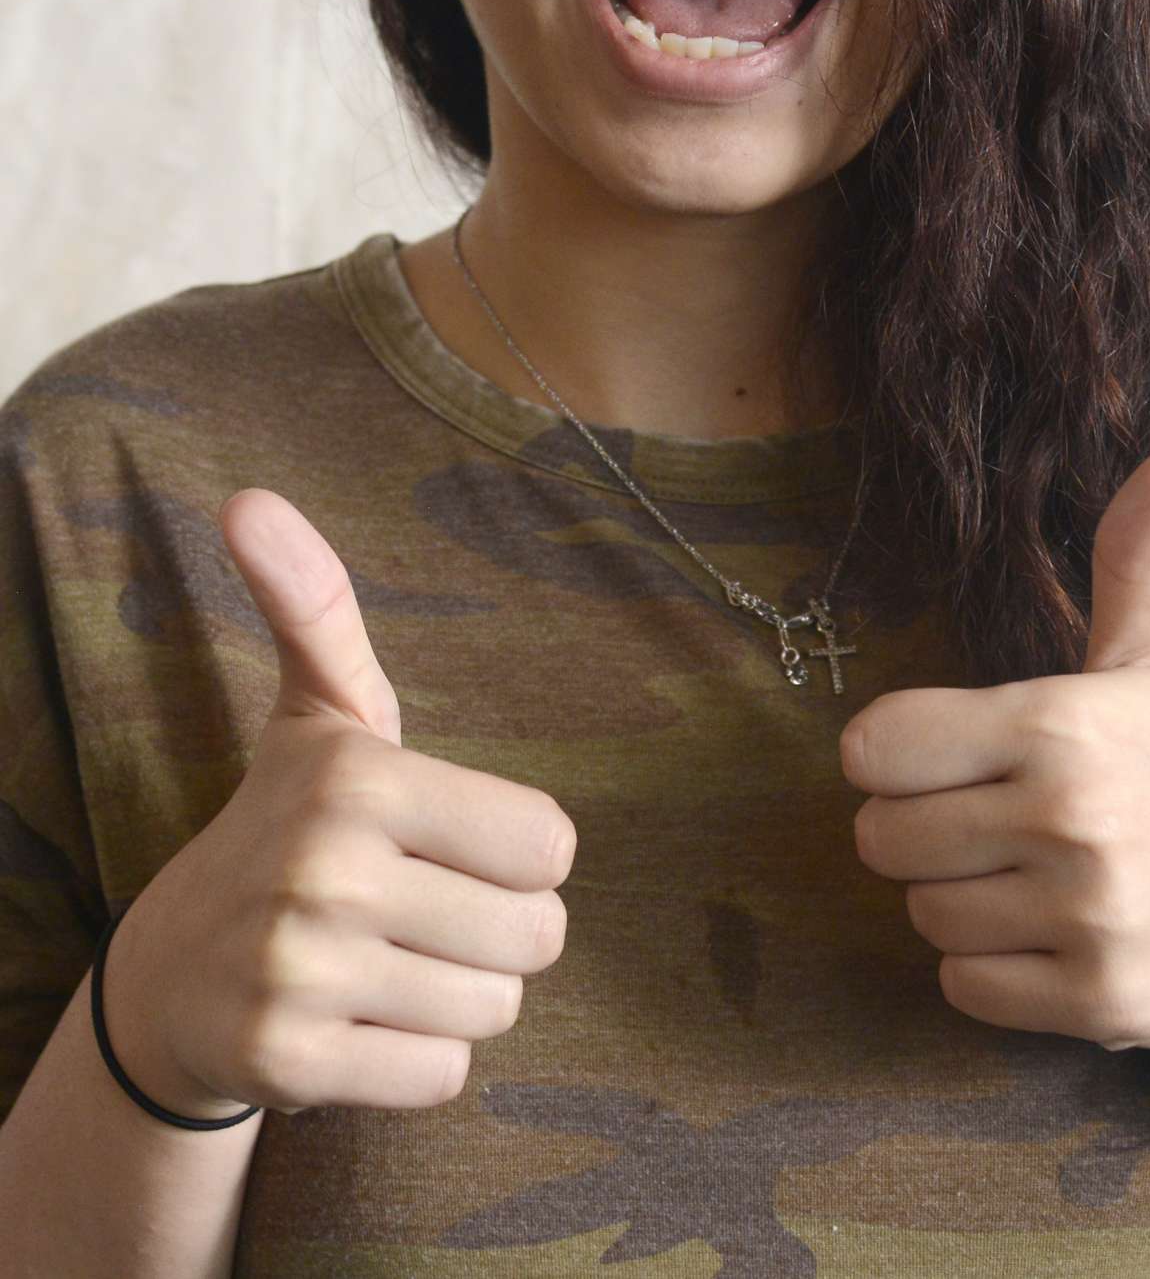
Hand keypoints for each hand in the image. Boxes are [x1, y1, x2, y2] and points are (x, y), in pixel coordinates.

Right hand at [103, 490, 575, 1116]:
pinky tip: (361, 1021)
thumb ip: (315, 603)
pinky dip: (419, 1059)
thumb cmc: (289, 823)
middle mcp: (326, 870)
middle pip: (536, 935)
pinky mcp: (286, 1062)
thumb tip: (248, 497)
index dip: (518, 854)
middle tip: (421, 911)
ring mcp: (302, 972)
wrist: (175, 973)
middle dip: (498, 932)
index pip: (551, 845)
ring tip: (390, 963)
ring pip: (496, 1009)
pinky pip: (442, 1076)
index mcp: (360, 777)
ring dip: (459, 995)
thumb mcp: (318, 709)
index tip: (452, 843)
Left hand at [839, 450, 1149, 1054]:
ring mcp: (1084, 916)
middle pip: (883, 838)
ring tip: (1024, 878)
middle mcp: (1068, 817)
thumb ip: (1136, 558)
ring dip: (956, 902)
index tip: (932, 758)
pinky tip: (1045, 936)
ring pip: (922, 916)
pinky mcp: (1097, 1001)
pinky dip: (988, 971)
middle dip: (917, 831)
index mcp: (1062, 722)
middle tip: (982, 822)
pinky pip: (964, 988)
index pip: (879, 746)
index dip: (890, 755)